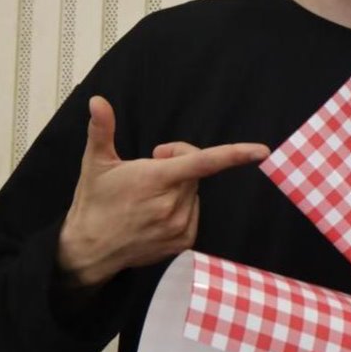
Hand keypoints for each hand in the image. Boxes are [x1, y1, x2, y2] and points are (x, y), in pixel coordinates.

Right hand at [58, 95, 269, 286]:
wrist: (88, 250)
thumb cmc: (94, 203)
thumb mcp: (95, 163)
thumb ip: (101, 129)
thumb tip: (98, 101)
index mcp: (154, 179)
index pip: (202, 162)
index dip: (235, 154)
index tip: (261, 151)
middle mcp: (171, 204)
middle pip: (194, 171)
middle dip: (179, 164)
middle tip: (152, 166)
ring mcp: (178, 226)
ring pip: (194, 193)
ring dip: (180, 188)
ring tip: (149, 196)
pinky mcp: (182, 242)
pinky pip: (194, 213)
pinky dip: (182, 208)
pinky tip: (157, 213)